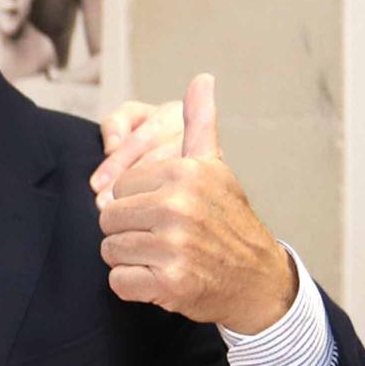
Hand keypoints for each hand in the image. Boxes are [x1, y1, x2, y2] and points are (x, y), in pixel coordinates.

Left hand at [97, 74, 296, 333]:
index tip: (165, 212)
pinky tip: (161, 280)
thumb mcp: (214, 169)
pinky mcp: (170, 283)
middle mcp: (179, 206)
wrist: (256, 278)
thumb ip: (199, 125)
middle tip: (161, 239)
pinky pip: (119, 282)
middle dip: (127, 232)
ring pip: (110, 250)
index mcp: (184, 173)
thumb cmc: (227, 221)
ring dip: (131, 260)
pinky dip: (134, 287)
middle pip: (107, 218)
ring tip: (162, 258)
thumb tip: (202, 78)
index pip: (118, 187)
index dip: (136, 203)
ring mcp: (174, 246)